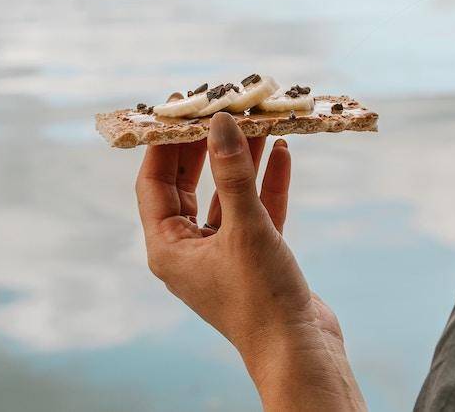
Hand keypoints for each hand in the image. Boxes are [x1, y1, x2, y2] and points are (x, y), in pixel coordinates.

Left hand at [135, 112, 365, 410]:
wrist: (300, 348)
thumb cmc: (261, 296)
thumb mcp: (245, 227)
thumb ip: (232, 172)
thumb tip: (219, 121)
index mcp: (168, 248)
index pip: (154, 183)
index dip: (164, 143)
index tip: (180, 106)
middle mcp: (190, 248)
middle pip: (190, 183)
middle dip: (207, 145)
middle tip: (218, 106)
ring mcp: (224, 251)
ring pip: (228, 192)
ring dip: (243, 158)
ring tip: (258, 120)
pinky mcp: (256, 255)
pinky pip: (257, 208)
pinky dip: (268, 181)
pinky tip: (282, 153)